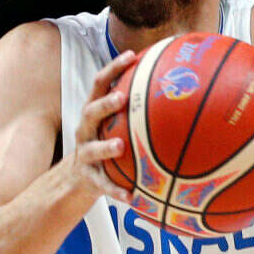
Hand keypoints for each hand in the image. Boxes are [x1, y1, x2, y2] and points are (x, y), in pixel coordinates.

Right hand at [67, 50, 137, 201]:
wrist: (77, 180)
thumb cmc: (104, 145)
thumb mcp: (113, 124)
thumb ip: (134, 109)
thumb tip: (176, 91)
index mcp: (93, 113)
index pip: (100, 84)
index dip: (114, 68)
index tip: (132, 56)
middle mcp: (86, 130)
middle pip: (90, 111)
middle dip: (105, 104)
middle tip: (120, 98)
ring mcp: (85, 154)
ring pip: (92, 149)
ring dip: (105, 146)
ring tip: (120, 146)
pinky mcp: (89, 179)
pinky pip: (103, 185)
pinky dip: (116, 191)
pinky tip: (131, 198)